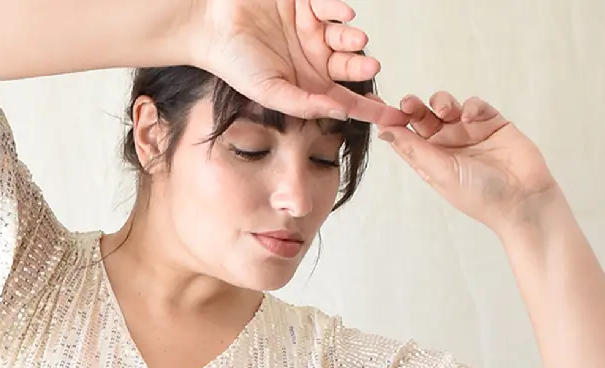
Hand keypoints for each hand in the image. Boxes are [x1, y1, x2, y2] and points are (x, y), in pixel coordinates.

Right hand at [191, 0, 411, 125]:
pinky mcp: (303, 2)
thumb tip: (339, 112)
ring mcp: (310, 29)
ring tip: (357, 41)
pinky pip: (329, 4)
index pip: (345, 100)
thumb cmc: (233, 63)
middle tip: (371, 67)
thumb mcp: (270, 92)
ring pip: (344, 35)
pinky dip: (340, 8)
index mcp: (307, 86)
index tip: (394, 119)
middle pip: (349, 67)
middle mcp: (312, 59)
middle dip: (362, 68)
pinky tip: (345, 15)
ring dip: (354, 39)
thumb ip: (304, 104)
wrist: (210, 26)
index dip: (370, 109)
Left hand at [379, 92, 559, 233]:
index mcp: (430, 160)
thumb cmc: (480, 195)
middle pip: (422, 118)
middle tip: (408, 103)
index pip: (404, 137)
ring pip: (447, 106)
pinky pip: (475, 105)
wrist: (523, 199)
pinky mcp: (491, 123)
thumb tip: (383, 133)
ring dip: (442, 102)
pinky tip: (472, 115)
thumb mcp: (440, 173)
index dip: (390, 120)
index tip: (374, 103)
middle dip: (413, 107)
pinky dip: (472, 105)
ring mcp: (469, 132)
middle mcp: (446, 145)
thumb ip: (414, 150)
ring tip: (444, 108)